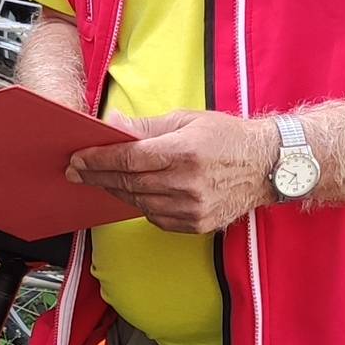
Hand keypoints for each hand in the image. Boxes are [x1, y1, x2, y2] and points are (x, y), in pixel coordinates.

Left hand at [67, 111, 281, 234]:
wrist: (269, 166)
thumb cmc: (227, 137)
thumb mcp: (186, 120)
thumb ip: (146, 128)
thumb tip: (111, 126)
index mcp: (183, 153)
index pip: (128, 160)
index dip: (97, 160)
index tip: (77, 159)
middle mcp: (187, 184)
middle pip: (128, 183)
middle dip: (97, 177)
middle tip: (76, 172)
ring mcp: (193, 208)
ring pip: (139, 203)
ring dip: (116, 191)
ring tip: (101, 180)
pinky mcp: (197, 224)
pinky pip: (156, 217)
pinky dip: (141, 204)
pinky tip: (134, 192)